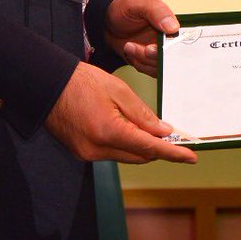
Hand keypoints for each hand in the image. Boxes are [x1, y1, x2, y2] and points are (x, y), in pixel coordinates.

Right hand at [45, 62, 196, 164]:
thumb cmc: (82, 82)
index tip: (191, 157)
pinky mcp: (81, 153)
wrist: (48, 84)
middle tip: (175, 138)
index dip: (173, 153)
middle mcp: (97, 149)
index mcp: (108, 131)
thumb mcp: (119, 91)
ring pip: (126, 156)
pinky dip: (125, 144)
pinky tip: (129, 130)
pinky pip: (112, 153)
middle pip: (139, 156)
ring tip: (153, 131)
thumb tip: (164, 132)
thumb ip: (143, 115)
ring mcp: (87, 154)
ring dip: (141, 146)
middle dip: (159, 148)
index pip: (149, 148)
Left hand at [105, 0, 177, 77]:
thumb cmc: (124, 8)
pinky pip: (154, 70)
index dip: (181, 41)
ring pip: (165, 64)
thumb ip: (156, 11)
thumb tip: (174, 27)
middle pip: (179, 53)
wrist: (106, 23)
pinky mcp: (155, 60)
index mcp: (177, 17)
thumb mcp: (138, 3)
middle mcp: (174, 35)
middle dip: (160, 54)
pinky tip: (130, 50)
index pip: (189, 32)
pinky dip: (141, 64)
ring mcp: (165, 49)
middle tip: (146, 49)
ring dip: (146, 59)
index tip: (166, 44)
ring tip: (130, 45)